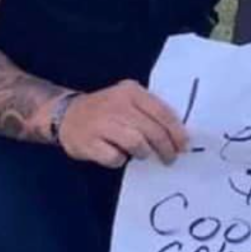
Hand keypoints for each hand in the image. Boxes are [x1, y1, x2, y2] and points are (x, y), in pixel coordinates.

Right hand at [57, 81, 188, 168]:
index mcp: (131, 91)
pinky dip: (120, 160)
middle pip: (152, 131)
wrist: (66, 114)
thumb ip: (150, 111)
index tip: (184, 146)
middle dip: (166, 148)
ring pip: (137, 144)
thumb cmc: (107, 109)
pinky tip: (118, 155)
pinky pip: (115, 157)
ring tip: (143, 155)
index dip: (176, 132)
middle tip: (170, 159)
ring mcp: (101, 123)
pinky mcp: (89, 142)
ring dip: (144, 153)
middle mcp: (117, 104)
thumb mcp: (128, 100)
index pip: (162, 112)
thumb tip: (177, 136)